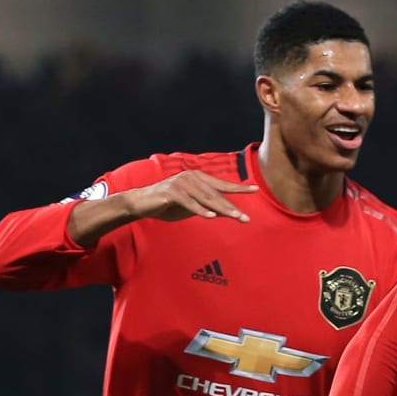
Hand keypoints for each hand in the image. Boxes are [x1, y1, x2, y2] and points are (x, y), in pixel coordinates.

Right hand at [68, 171, 257, 245]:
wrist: (141, 203)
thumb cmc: (168, 204)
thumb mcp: (192, 207)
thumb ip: (209, 207)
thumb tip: (229, 213)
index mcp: (198, 178)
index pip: (222, 184)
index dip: (238, 188)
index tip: (255, 189)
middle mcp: (192, 177)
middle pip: (216, 195)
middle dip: (232, 206)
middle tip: (245, 218)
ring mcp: (181, 183)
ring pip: (206, 199)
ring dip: (221, 209)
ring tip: (235, 218)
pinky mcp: (171, 192)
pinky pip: (190, 203)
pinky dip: (201, 210)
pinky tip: (211, 217)